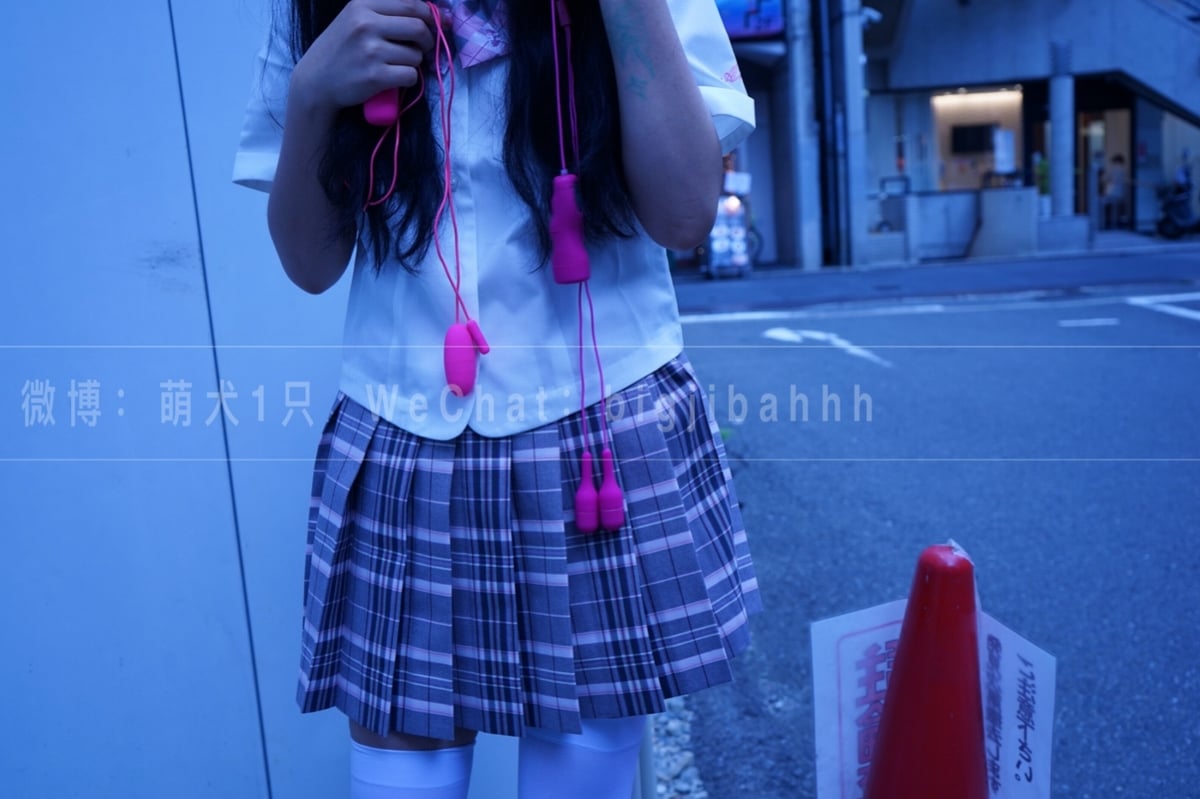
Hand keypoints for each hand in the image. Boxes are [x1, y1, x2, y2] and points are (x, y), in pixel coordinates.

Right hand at [290, 0, 436, 112]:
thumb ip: (386, 12)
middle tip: (423, 48)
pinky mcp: (375, 76)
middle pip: (419, 28)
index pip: (411, 4)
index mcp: (361, 5)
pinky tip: (394, 78)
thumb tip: (435, 13)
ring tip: (397, 64)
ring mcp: (370, 50)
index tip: (439, 24)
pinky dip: (408, 79)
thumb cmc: (340, 50)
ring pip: (416, 55)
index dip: (431, 15)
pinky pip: (411, 75)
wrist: (315, 82)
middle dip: (428, 40)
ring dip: (414, 62)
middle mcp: (366, 24)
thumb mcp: (354, 19)